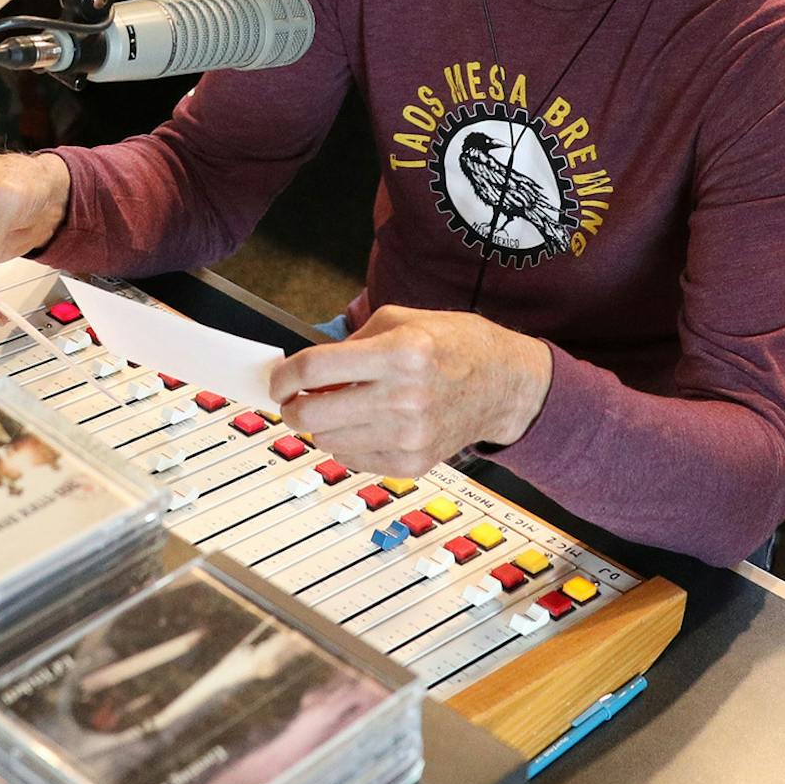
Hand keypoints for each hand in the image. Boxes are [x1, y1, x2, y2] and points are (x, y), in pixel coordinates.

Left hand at [267, 306, 551, 477]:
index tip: (277, 380)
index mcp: (400, 353)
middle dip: (291, 407)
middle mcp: (404, 397)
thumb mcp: (402, 320)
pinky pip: (353, 459)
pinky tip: (360, 424)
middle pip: (313, 412)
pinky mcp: (414, 462)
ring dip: (320, 425)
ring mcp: (410, 435)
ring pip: (328, 440)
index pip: (315, 368)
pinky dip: (345, 443)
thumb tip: (307, 371)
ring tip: (335, 408)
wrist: (507, 384)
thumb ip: (351, 344)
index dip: (284, 376)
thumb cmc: (457, 345)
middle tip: (291, 400)